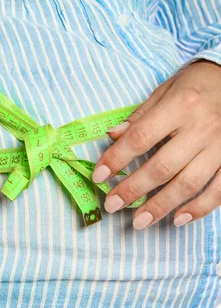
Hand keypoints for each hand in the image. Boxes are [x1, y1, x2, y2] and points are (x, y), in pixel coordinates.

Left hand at [91, 60, 220, 228]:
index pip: (141, 137)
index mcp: (180, 106)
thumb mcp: (166, 90)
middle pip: (162, 166)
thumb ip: (140, 116)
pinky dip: (199, 208)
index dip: (117, 158)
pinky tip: (178, 219)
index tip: (99, 176)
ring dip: (161, 206)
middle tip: (112, 204)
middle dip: (134, 189)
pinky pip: (218, 190)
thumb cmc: (197, 85)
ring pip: (188, 184)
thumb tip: (112, 136)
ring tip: (139, 222)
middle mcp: (201, 128)